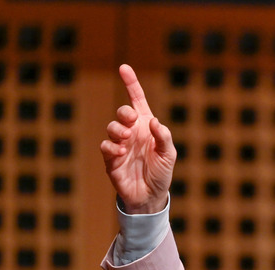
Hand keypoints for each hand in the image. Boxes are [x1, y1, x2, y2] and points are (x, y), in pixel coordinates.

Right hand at [100, 64, 175, 213]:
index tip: (124, 68)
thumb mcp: (169, 154)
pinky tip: (121, 153)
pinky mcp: (111, 159)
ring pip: (112, 128)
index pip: (137, 101)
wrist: (150, 196)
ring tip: (126, 140)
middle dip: (124, 113)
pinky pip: (106, 147)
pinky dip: (112, 147)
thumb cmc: (161, 172)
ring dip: (118, 130)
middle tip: (131, 121)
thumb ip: (163, 136)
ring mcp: (120, 145)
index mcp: (146, 127)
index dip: (131, 84)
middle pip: (122, 113)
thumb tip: (154, 121)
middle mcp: (132, 133)